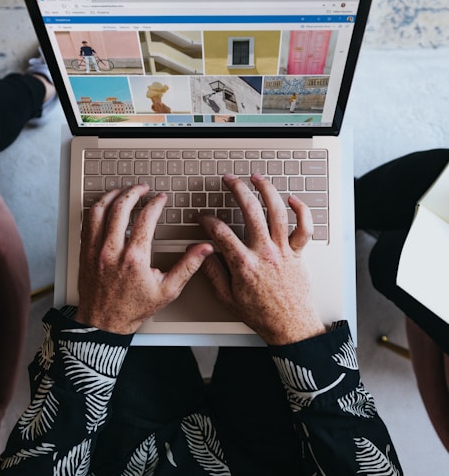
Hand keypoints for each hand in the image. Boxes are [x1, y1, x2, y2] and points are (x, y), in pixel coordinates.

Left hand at [75, 184, 213, 333]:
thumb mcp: (168, 290)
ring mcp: (95, 250)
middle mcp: (112, 251)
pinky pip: (87, 222)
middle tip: (143, 188)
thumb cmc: (133, 309)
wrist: (103, 324)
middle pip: (120, 208)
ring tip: (123, 191)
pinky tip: (105, 205)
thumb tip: (204, 249)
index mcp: (134, 258)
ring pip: (100, 211)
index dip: (155, 204)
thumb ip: (188, 266)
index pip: (145, 219)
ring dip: (112, 196)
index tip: (160, 199)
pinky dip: (97, 208)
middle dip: (134, 192)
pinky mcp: (84, 252)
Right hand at [198, 174, 324, 344]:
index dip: (208, 220)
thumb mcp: (227, 298)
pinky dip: (301, 211)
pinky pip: (304, 227)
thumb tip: (201, 254)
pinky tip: (292, 200)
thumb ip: (212, 273)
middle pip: (250, 211)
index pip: (220, 232)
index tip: (204, 218)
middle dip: (237, 190)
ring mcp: (283, 250)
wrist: (290, 326)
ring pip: (277, 211)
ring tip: (257, 178)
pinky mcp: (298, 253)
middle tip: (230, 180)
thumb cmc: (261, 314)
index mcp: (244, 264)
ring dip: (266, 191)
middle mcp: (265, 252)